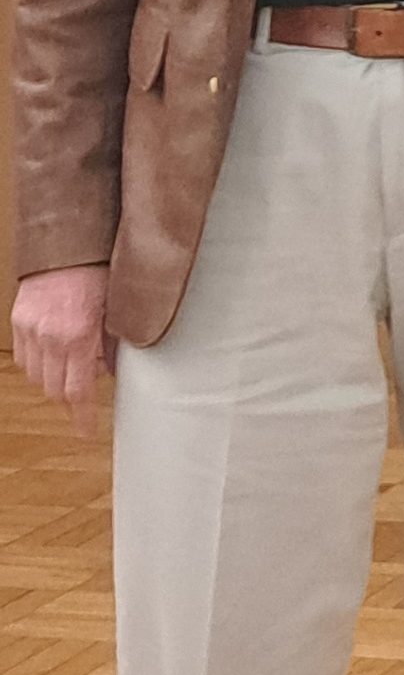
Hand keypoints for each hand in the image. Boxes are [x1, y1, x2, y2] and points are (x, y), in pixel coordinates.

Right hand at [11, 266, 114, 439]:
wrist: (68, 242)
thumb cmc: (98, 271)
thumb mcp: (115, 310)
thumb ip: (111, 345)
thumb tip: (109, 372)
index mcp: (77, 336)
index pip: (77, 392)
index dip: (81, 417)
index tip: (86, 432)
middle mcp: (49, 337)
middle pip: (53, 390)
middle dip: (70, 398)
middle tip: (85, 392)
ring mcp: (30, 329)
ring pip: (36, 376)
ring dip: (53, 379)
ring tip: (72, 365)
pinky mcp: (18, 320)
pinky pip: (25, 357)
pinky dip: (38, 363)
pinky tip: (54, 352)